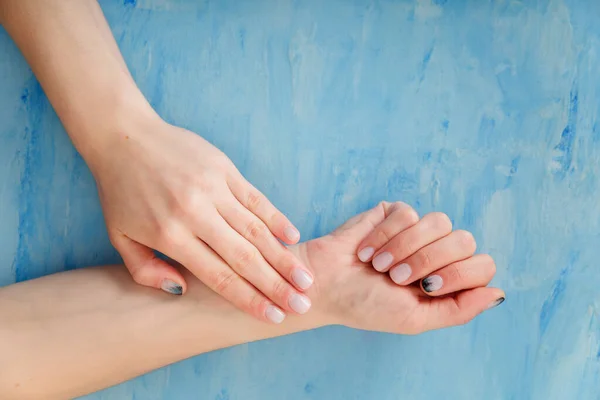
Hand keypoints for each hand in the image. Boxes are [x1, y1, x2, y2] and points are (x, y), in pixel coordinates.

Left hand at [89, 110, 313, 322]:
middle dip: (276, 285)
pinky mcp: (223, 168)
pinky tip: (293, 237)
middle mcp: (195, 213)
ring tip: (306, 278)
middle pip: (244, 257)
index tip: (273, 316)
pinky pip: (256, 198)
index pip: (218, 275)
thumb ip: (146, 270)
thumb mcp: (120, 236)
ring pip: (256, 229)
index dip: (249, 299)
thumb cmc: (121, 191)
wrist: (123, 136)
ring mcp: (213, 188)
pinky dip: (276, 218)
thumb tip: (182, 290)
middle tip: (301, 305)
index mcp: (170, 235)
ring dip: (283, 257)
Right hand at [299, 202, 503, 333]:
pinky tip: (366, 250)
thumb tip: (500, 293)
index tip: (424, 287)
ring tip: (379, 265)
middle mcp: (438, 253)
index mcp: (448, 280)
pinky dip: (385, 234)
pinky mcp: (395, 214)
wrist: (326, 283)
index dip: (458, 274)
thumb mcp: (416, 319)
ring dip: (405, 247)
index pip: (482, 266)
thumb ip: (459, 310)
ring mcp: (418, 231)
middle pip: (464, 240)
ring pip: (438, 221)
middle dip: (428, 260)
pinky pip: (407, 213)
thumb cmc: (366, 305)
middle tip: (397, 277)